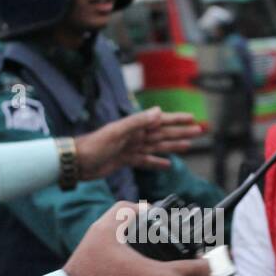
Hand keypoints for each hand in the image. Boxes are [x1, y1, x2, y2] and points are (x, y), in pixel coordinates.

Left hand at [74, 108, 202, 178]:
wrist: (76, 161)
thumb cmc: (93, 145)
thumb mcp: (117, 131)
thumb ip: (138, 121)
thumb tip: (158, 111)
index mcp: (134, 126)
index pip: (161, 121)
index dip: (177, 119)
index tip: (192, 118)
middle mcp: (135, 135)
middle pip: (163, 133)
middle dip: (181, 132)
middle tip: (199, 131)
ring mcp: (131, 148)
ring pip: (157, 146)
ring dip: (173, 146)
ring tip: (189, 146)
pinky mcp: (125, 160)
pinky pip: (145, 160)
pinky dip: (156, 162)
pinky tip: (167, 164)